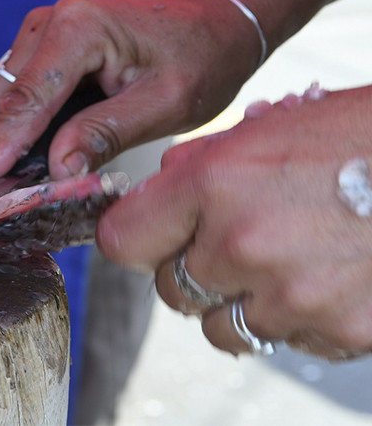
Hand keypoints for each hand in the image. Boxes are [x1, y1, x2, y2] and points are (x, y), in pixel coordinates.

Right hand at [0, 0, 262, 192]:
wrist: (215, 22)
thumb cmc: (201, 57)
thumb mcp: (166, 102)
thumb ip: (105, 132)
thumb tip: (56, 170)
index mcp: (77, 30)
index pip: (23, 102)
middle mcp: (48, 25)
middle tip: (18, 198)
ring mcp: (41, 35)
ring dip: (10, 143)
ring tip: (39, 178)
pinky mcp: (43, 50)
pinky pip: (15, 98)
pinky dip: (23, 130)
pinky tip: (49, 152)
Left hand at [97, 85, 371, 358]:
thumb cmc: (360, 137)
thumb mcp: (268, 128)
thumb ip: (199, 166)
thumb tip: (154, 196)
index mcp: (215, 184)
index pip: (123, 240)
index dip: (135, 239)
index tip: (148, 238)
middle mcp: (243, 245)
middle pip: (170, 289)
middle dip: (192, 270)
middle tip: (234, 244)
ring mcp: (293, 295)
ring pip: (223, 327)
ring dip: (241, 303)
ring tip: (286, 264)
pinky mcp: (340, 332)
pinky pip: (287, 341)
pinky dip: (297, 321)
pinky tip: (329, 281)